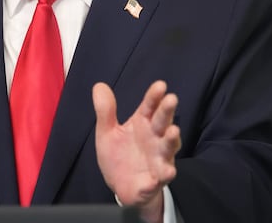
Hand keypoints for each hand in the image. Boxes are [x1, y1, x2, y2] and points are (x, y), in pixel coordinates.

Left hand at [93, 81, 180, 222]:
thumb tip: (99, 86)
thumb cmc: (119, 156)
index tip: (160, 85)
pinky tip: (166, 172)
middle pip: (163, 121)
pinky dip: (164, 174)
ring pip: (168, 147)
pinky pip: (162, 176)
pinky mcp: (156, 178)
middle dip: (167, 111)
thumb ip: (105, 111)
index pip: (150, 106)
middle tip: (171, 99)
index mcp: (143, 123)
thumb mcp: (107, 132)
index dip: (154, 96)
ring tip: (172, 132)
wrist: (121, 186)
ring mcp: (158, 158)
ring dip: (171, 140)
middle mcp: (155, 138)